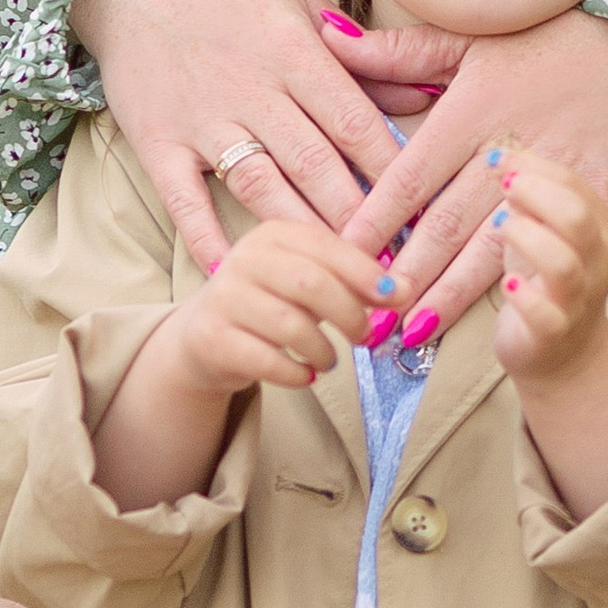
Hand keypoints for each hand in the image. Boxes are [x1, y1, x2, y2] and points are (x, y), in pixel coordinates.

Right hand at [70, 0, 408, 271]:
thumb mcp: (297, 2)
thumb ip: (360, 54)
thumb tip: (423, 94)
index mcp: (293, 51)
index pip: (354, 120)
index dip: (392, 170)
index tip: (423, 209)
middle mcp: (252, 88)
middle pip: (315, 164)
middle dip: (358, 217)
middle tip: (392, 263)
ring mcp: (202, 119)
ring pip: (261, 188)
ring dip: (302, 234)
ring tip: (338, 278)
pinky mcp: (159, 143)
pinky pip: (185, 201)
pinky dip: (208, 239)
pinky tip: (236, 273)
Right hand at [89, 220, 383, 510]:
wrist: (202, 338)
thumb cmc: (269, 304)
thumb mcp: (305, 280)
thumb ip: (349, 278)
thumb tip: (404, 289)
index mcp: (271, 234)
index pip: (326, 245)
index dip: (365, 272)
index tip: (397, 296)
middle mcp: (243, 258)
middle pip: (311, 283)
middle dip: (349, 313)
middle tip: (366, 335)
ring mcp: (224, 298)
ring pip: (291, 325)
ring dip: (324, 349)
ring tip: (330, 358)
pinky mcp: (211, 339)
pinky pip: (268, 361)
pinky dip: (297, 373)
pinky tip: (305, 374)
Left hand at [334, 9, 607, 338]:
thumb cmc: (548, 39)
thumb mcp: (470, 37)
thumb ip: (400, 52)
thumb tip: (327, 37)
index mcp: (474, 109)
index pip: (412, 173)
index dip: (376, 215)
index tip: (340, 250)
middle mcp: (510, 148)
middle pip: (446, 222)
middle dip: (404, 271)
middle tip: (366, 307)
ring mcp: (557, 180)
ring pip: (491, 249)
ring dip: (449, 293)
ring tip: (410, 330)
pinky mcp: (599, 202)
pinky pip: (554, 252)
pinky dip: (519, 285)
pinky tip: (493, 314)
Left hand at [489, 151, 607, 388]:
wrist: (564, 355)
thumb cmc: (548, 279)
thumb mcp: (545, 230)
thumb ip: (532, 196)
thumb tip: (502, 155)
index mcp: (599, 227)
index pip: (575, 184)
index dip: (534, 166)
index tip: (498, 158)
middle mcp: (597, 262)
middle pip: (576, 217)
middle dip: (535, 194)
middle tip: (503, 186)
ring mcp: (578, 299)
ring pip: (562, 263)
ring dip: (525, 237)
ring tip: (500, 227)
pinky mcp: (554, 333)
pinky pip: (545, 315)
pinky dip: (524, 296)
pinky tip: (509, 283)